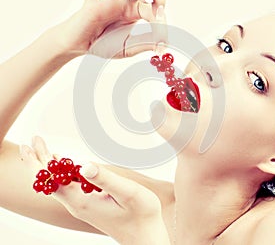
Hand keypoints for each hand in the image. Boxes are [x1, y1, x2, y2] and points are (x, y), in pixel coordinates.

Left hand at [21, 136, 170, 244]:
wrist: (145, 237)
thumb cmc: (141, 216)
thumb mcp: (128, 193)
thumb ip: (106, 179)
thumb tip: (85, 165)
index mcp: (82, 201)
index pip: (51, 180)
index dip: (38, 162)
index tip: (30, 145)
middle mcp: (77, 204)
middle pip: (50, 181)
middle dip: (40, 159)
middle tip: (33, 140)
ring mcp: (81, 205)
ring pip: (57, 183)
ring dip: (49, 165)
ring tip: (41, 148)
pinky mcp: (88, 205)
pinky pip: (67, 186)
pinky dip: (61, 172)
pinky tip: (60, 165)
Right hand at [54, 0, 165, 56]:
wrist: (82, 46)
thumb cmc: (104, 44)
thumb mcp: (129, 48)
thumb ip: (145, 44)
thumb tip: (162, 45)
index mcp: (134, 11)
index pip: (152, 7)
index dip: (160, 20)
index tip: (163, 38)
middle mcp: (123, 1)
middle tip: (159, 7)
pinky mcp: (92, 3)